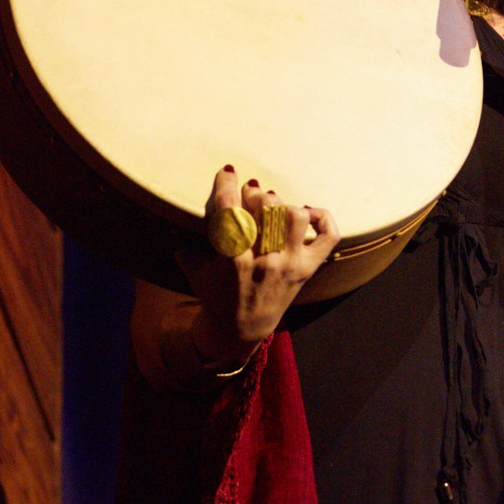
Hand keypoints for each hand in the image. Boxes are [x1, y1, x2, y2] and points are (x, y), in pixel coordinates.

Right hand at [177, 166, 340, 362]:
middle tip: (250, 194)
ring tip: (272, 206)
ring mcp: (289, 265)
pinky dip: (322, 218)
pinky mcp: (307, 269)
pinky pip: (328, 236)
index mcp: (234, 261)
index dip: (227, 185)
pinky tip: (306, 213)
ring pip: (295, 217)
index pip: (231, 212)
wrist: (242, 331)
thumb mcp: (196, 273)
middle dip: (256, 194)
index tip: (227, 172)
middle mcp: (264, 262)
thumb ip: (187, 250)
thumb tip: (175, 228)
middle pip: (267, 209)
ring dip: (282, 204)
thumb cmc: (217, 298)